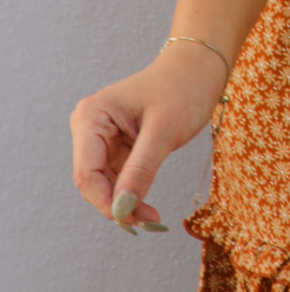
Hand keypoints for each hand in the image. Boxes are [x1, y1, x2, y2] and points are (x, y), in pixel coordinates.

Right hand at [70, 41, 227, 232]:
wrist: (200, 67)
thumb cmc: (184, 87)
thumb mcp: (164, 130)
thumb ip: (141, 170)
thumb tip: (121, 209)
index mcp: (92, 116)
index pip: (86, 173)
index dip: (105, 202)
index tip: (133, 221)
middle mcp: (90, 127)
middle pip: (92, 182)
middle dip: (117, 206)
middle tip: (150, 223)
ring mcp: (103, 137)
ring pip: (105, 185)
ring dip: (125, 204)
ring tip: (154, 219)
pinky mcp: (118, 146)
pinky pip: (118, 179)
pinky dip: (132, 195)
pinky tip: (149, 208)